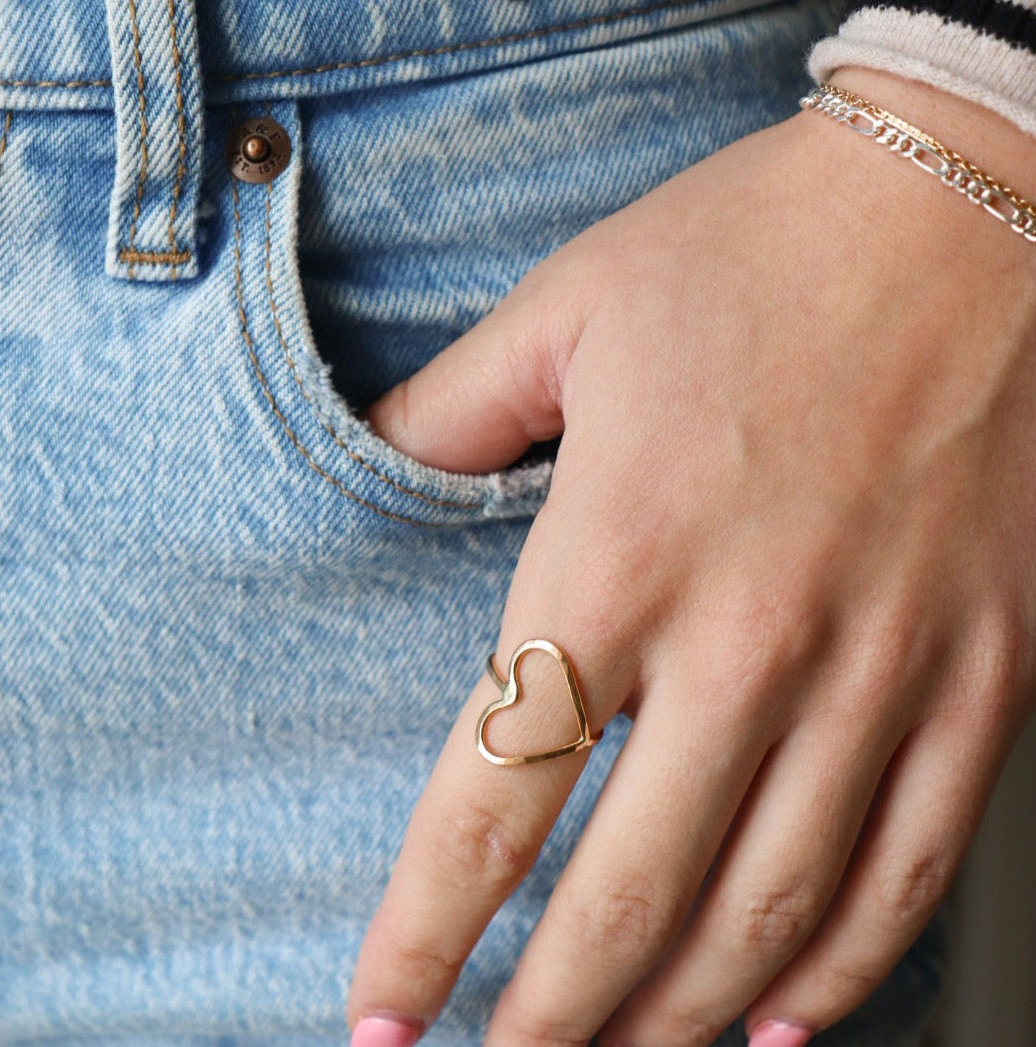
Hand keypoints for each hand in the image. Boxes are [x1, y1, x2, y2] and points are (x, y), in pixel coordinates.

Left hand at [348, 68, 1035, 1045]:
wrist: (962, 204)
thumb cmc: (756, 250)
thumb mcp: (566, 310)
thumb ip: (450, 412)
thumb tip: (371, 463)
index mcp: (624, 550)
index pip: (498, 789)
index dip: (428, 924)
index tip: (384, 1012)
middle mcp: (752, 636)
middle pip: (629, 892)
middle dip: (547, 1016)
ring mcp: (880, 665)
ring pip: (770, 908)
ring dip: (678, 1015)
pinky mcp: (981, 669)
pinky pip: (910, 860)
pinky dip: (841, 964)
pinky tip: (784, 1017)